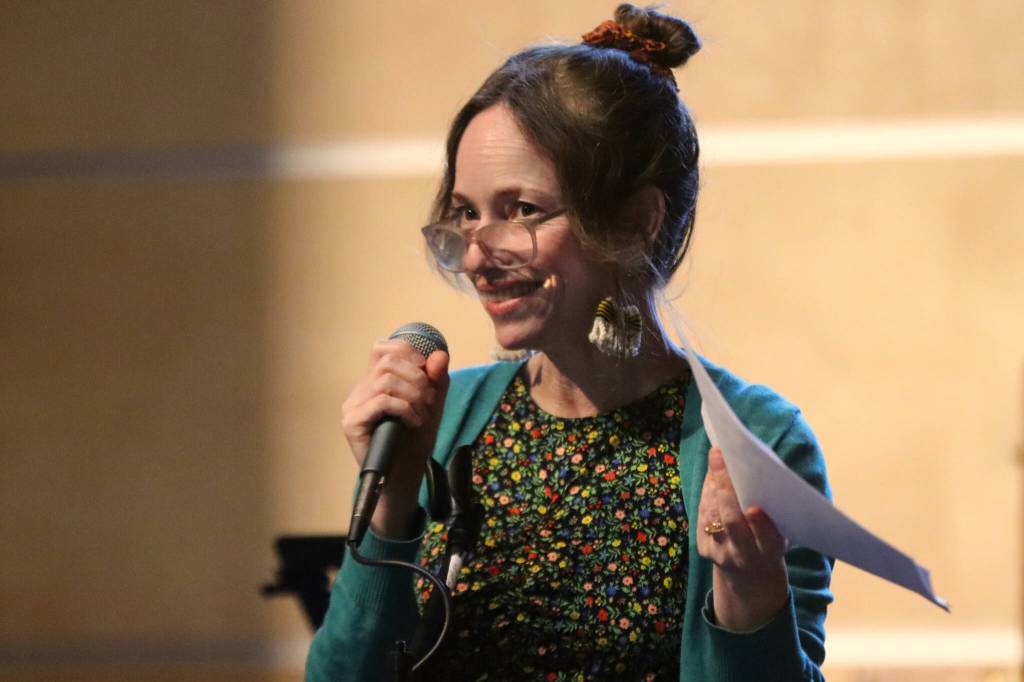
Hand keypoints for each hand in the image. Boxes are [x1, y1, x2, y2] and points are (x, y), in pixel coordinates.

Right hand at [341, 339, 448, 536]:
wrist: (405, 474)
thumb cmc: (415, 440)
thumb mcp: (433, 404)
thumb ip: (437, 379)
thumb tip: (440, 355)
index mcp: (374, 382)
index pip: (383, 348)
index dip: (408, 353)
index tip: (426, 374)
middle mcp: (359, 391)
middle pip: (388, 362)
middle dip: (417, 378)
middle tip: (429, 401)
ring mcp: (352, 407)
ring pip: (385, 381)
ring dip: (413, 396)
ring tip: (422, 414)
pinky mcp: (352, 423)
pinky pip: (382, 401)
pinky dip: (405, 408)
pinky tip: (413, 422)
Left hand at [696, 447, 788, 630]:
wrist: (750, 570)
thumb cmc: (769, 536)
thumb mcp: (780, 528)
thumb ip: (773, 504)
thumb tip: (756, 464)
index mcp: (770, 552)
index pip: (766, 540)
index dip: (760, 526)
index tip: (754, 507)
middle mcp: (744, 556)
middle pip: (732, 522)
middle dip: (726, 487)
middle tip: (722, 457)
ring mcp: (721, 553)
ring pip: (713, 515)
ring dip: (714, 484)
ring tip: (717, 458)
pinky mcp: (704, 549)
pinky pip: (702, 516)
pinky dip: (707, 493)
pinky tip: (712, 475)